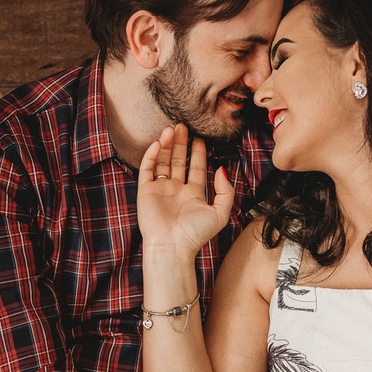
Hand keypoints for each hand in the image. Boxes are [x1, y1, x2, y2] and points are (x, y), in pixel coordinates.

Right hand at [137, 123, 233, 253]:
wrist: (172, 246)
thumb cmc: (196, 234)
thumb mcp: (220, 212)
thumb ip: (225, 190)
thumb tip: (221, 169)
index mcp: (194, 194)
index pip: (196, 168)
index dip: (198, 152)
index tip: (200, 138)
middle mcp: (176, 190)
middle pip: (179, 160)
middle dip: (182, 143)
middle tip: (184, 125)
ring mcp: (160, 189)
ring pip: (164, 161)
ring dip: (167, 145)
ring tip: (171, 129)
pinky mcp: (146, 191)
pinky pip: (147, 168)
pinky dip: (152, 155)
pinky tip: (159, 143)